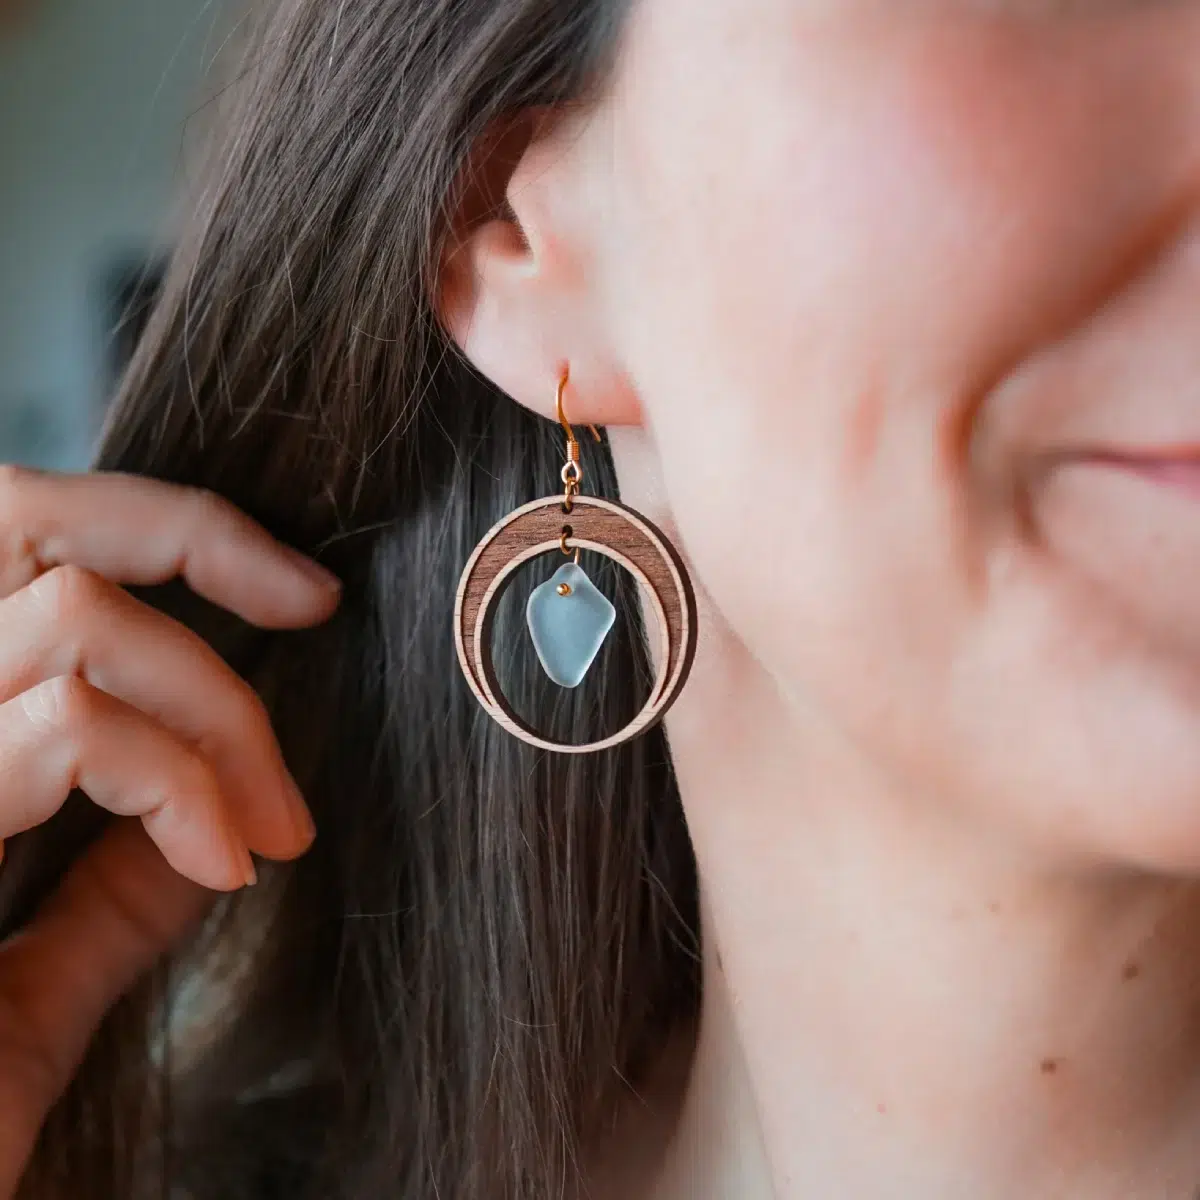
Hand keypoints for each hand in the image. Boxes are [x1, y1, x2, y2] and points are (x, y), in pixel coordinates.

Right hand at [0, 466, 340, 1195]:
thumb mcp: (21, 1001)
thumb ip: (102, 903)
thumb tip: (208, 828)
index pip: (22, 548)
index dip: (164, 532)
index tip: (297, 592)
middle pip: (28, 519)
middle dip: (194, 536)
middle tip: (308, 602)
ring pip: (78, 618)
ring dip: (217, 710)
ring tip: (269, 824)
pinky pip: (70, 724)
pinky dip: (180, 781)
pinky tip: (225, 865)